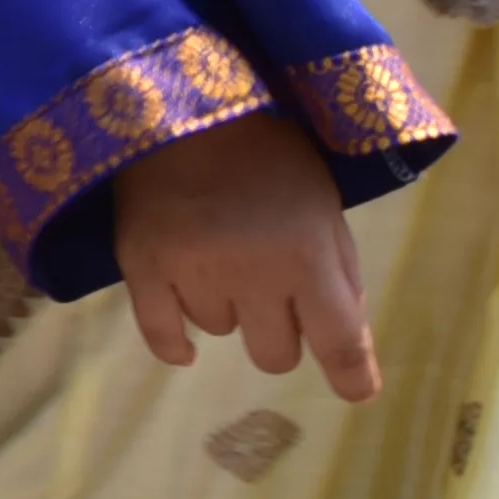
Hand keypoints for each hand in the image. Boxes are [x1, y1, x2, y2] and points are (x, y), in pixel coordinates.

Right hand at [111, 111, 377, 399]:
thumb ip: (337, 275)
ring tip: (217, 258)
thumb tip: (344, 343)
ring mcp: (191, 272)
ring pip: (219, 331)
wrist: (180, 105)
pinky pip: (162, 336)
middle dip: (280, 331)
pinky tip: (185, 346)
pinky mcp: (141, 266)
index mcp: (306, 255)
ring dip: (227, 307)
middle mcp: (251, 273)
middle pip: (274, 353)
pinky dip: (176, 345)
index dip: (353, 376)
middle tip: (270, 291)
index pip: (339, 340)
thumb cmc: (268, 154)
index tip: (357, 392)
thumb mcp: (322, 207)